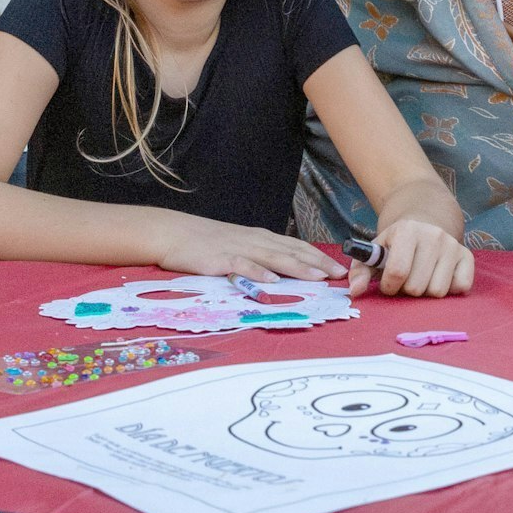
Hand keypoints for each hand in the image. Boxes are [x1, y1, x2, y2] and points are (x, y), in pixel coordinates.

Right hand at [155, 215, 347, 283]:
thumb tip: (285, 270)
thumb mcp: (240, 245)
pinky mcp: (220, 260)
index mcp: (261, 238)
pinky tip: (272, 280)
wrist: (174, 232)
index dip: (319, 257)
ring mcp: (239, 249)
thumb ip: (261, 255)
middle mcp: (255, 241)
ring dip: (298, 267)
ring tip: (318, 277)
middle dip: (318, 264)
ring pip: (274, 258)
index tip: (339, 268)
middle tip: (339, 275)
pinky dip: (258, 273)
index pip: (296, 246)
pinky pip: (242, 266)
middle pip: (292, 252)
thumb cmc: (208, 242)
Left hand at [353, 219, 474, 297]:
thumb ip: (360, 271)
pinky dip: (449, 290)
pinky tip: (439, 278)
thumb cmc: (396, 243)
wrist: (426, 220)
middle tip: (405, 280)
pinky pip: (461, 287)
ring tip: (421, 279)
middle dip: (407, 290)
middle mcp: (434, 235)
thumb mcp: (375, 251)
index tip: (388, 283)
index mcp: (407, 230)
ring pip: (438, 291)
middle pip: (417, 287)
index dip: (389, 286)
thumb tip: (356, 291)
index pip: (398, 272)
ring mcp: (453, 246)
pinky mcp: (468, 257)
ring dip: (426, 292)